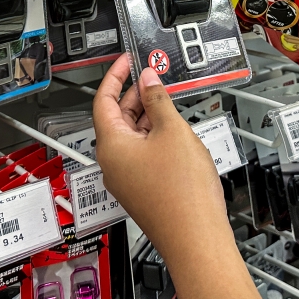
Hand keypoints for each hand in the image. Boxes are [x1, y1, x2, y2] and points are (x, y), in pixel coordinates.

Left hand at [92, 56, 261, 298]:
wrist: (197, 238)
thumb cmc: (182, 193)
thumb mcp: (173, 131)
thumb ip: (158, 99)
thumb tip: (147, 79)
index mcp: (110, 145)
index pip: (102, 99)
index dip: (114, 75)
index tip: (126, 60)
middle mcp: (112, 163)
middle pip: (116, 117)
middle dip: (136, 94)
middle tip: (155, 76)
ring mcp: (126, 178)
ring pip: (131, 136)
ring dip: (148, 115)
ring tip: (169, 99)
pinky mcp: (142, 189)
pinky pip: (142, 153)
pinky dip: (154, 136)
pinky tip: (174, 130)